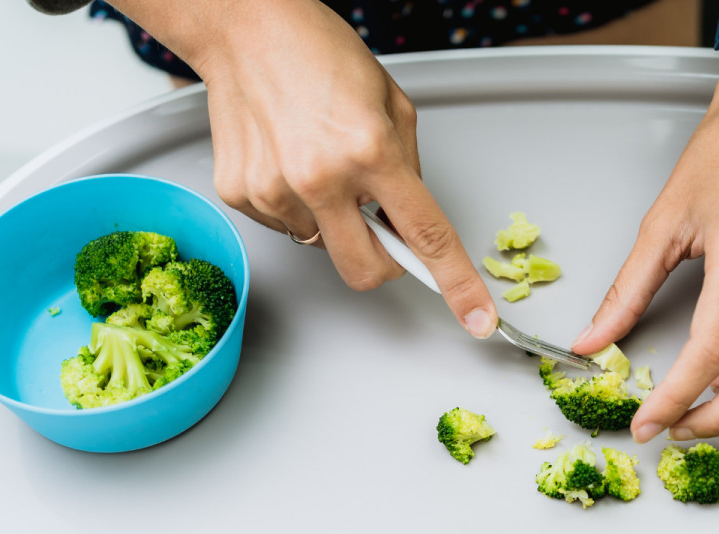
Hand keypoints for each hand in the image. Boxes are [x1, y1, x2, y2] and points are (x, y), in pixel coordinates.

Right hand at [115, 0, 498, 337]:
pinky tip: (287, 160)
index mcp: (369, 151)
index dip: (458, 284)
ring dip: (332, 220)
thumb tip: (409, 223)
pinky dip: (295, 206)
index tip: (476, 318)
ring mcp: (275, 191)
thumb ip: (408, 170)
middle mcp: (320, 178)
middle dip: (383, 260)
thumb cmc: (317, 53)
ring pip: (322, 246)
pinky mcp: (241, 195)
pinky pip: (284, 227)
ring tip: (317, 161)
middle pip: (367, 270)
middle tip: (379, 223)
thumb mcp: (391, 103)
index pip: (426, 236)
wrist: (243, 27)